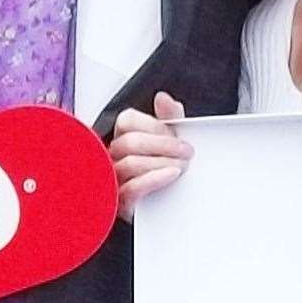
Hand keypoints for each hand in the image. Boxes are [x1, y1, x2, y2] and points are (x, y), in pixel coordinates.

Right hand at [108, 91, 189, 221]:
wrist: (170, 204)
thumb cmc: (165, 168)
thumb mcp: (171, 139)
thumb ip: (169, 117)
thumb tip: (164, 98)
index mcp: (123, 136)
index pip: (127, 121)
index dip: (154, 126)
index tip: (177, 134)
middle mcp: (114, 156)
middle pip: (129, 142)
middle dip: (162, 146)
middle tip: (186, 152)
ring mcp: (115, 179)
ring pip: (129, 164)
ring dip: (161, 163)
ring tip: (181, 166)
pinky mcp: (121, 201)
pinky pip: (131, 188)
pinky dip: (154, 179)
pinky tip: (171, 175)